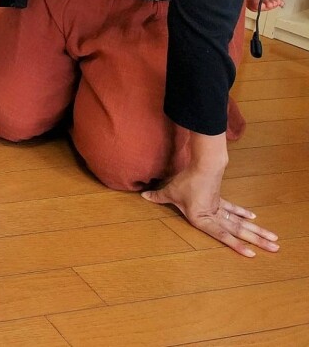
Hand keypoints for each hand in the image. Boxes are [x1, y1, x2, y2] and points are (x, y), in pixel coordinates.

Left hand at [142, 165, 278, 256]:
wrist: (204, 165)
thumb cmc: (186, 182)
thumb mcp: (170, 191)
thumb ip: (158, 197)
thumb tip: (144, 196)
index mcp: (203, 218)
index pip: (222, 235)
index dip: (236, 245)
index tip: (252, 254)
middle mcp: (214, 215)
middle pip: (239, 230)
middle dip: (257, 240)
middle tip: (276, 249)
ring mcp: (220, 207)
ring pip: (241, 223)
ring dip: (257, 231)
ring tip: (273, 239)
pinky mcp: (221, 199)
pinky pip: (233, 209)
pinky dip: (243, 214)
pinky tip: (254, 220)